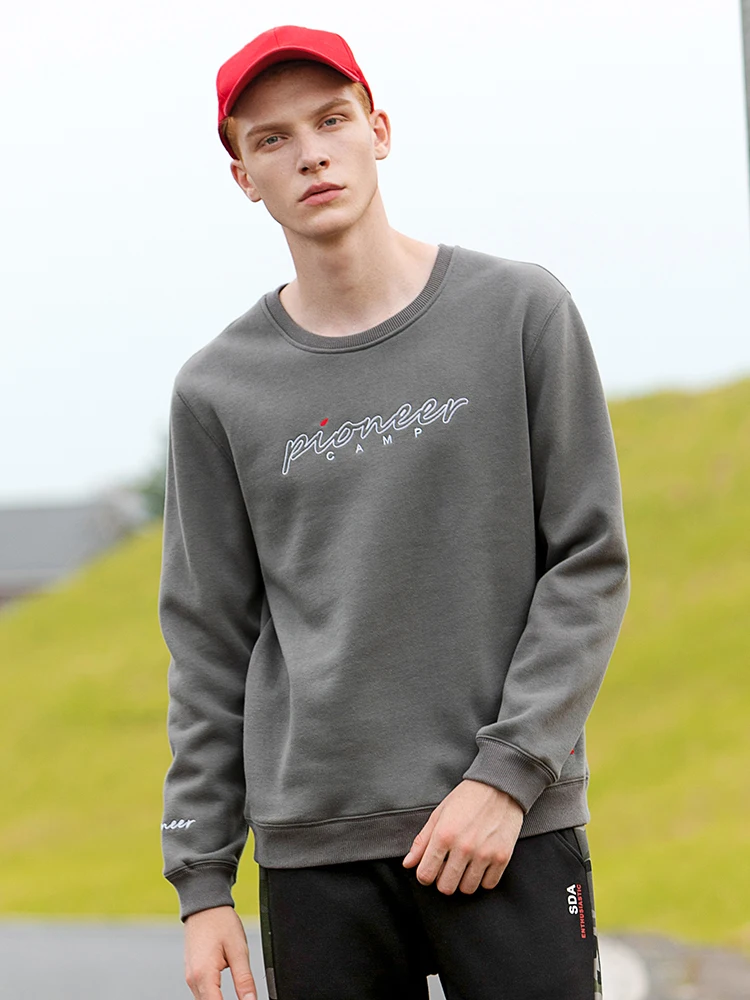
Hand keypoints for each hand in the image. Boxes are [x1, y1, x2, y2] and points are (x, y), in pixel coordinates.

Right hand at [183, 904, 257, 999]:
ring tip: (238, 997)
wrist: (205, 905)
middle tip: (244, 998)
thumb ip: (244, 980)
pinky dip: (213, 997)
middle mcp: (193, 979)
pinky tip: (223, 994)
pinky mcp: (192, 973)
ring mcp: (191, 977)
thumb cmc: (220, 921)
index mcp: (204, 974)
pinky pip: (202, 993)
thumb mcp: (239, 950)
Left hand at [402, 779, 524, 894]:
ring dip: (463, 880)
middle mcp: (463, 847)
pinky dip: (483, 879)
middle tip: (448, 867)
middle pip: (446, 887)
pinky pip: (488, 884)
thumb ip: (422, 841)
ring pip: (467, 889)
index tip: (430, 870)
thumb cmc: (467, 798)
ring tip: (465, 865)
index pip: (425, 875)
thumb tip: (408, 863)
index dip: (424, 875)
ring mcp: (484, 854)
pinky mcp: (502, 857)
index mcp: (444, 835)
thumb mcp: (439, 814)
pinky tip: (480, 865)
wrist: (499, 786)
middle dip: (443, 880)